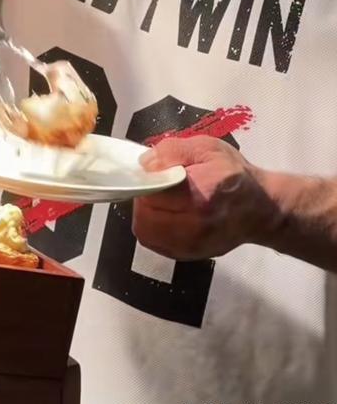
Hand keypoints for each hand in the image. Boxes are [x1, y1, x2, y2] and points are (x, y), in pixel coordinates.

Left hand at [133, 136, 276, 259]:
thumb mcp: (207, 148)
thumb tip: (146, 163)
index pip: (153, 193)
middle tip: (156, 186)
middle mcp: (195, 227)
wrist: (260, 209)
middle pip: (144, 217)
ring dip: (146, 214)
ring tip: (161, 200)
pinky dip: (153, 227)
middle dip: (143, 198)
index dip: (146, 180)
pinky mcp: (189, 255)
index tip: (152, 172)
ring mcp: (191, 246)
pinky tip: (166, 213)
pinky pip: (155, 243)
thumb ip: (173, 151)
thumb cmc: (234, 174)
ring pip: (146, 233)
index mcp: (200, 197)